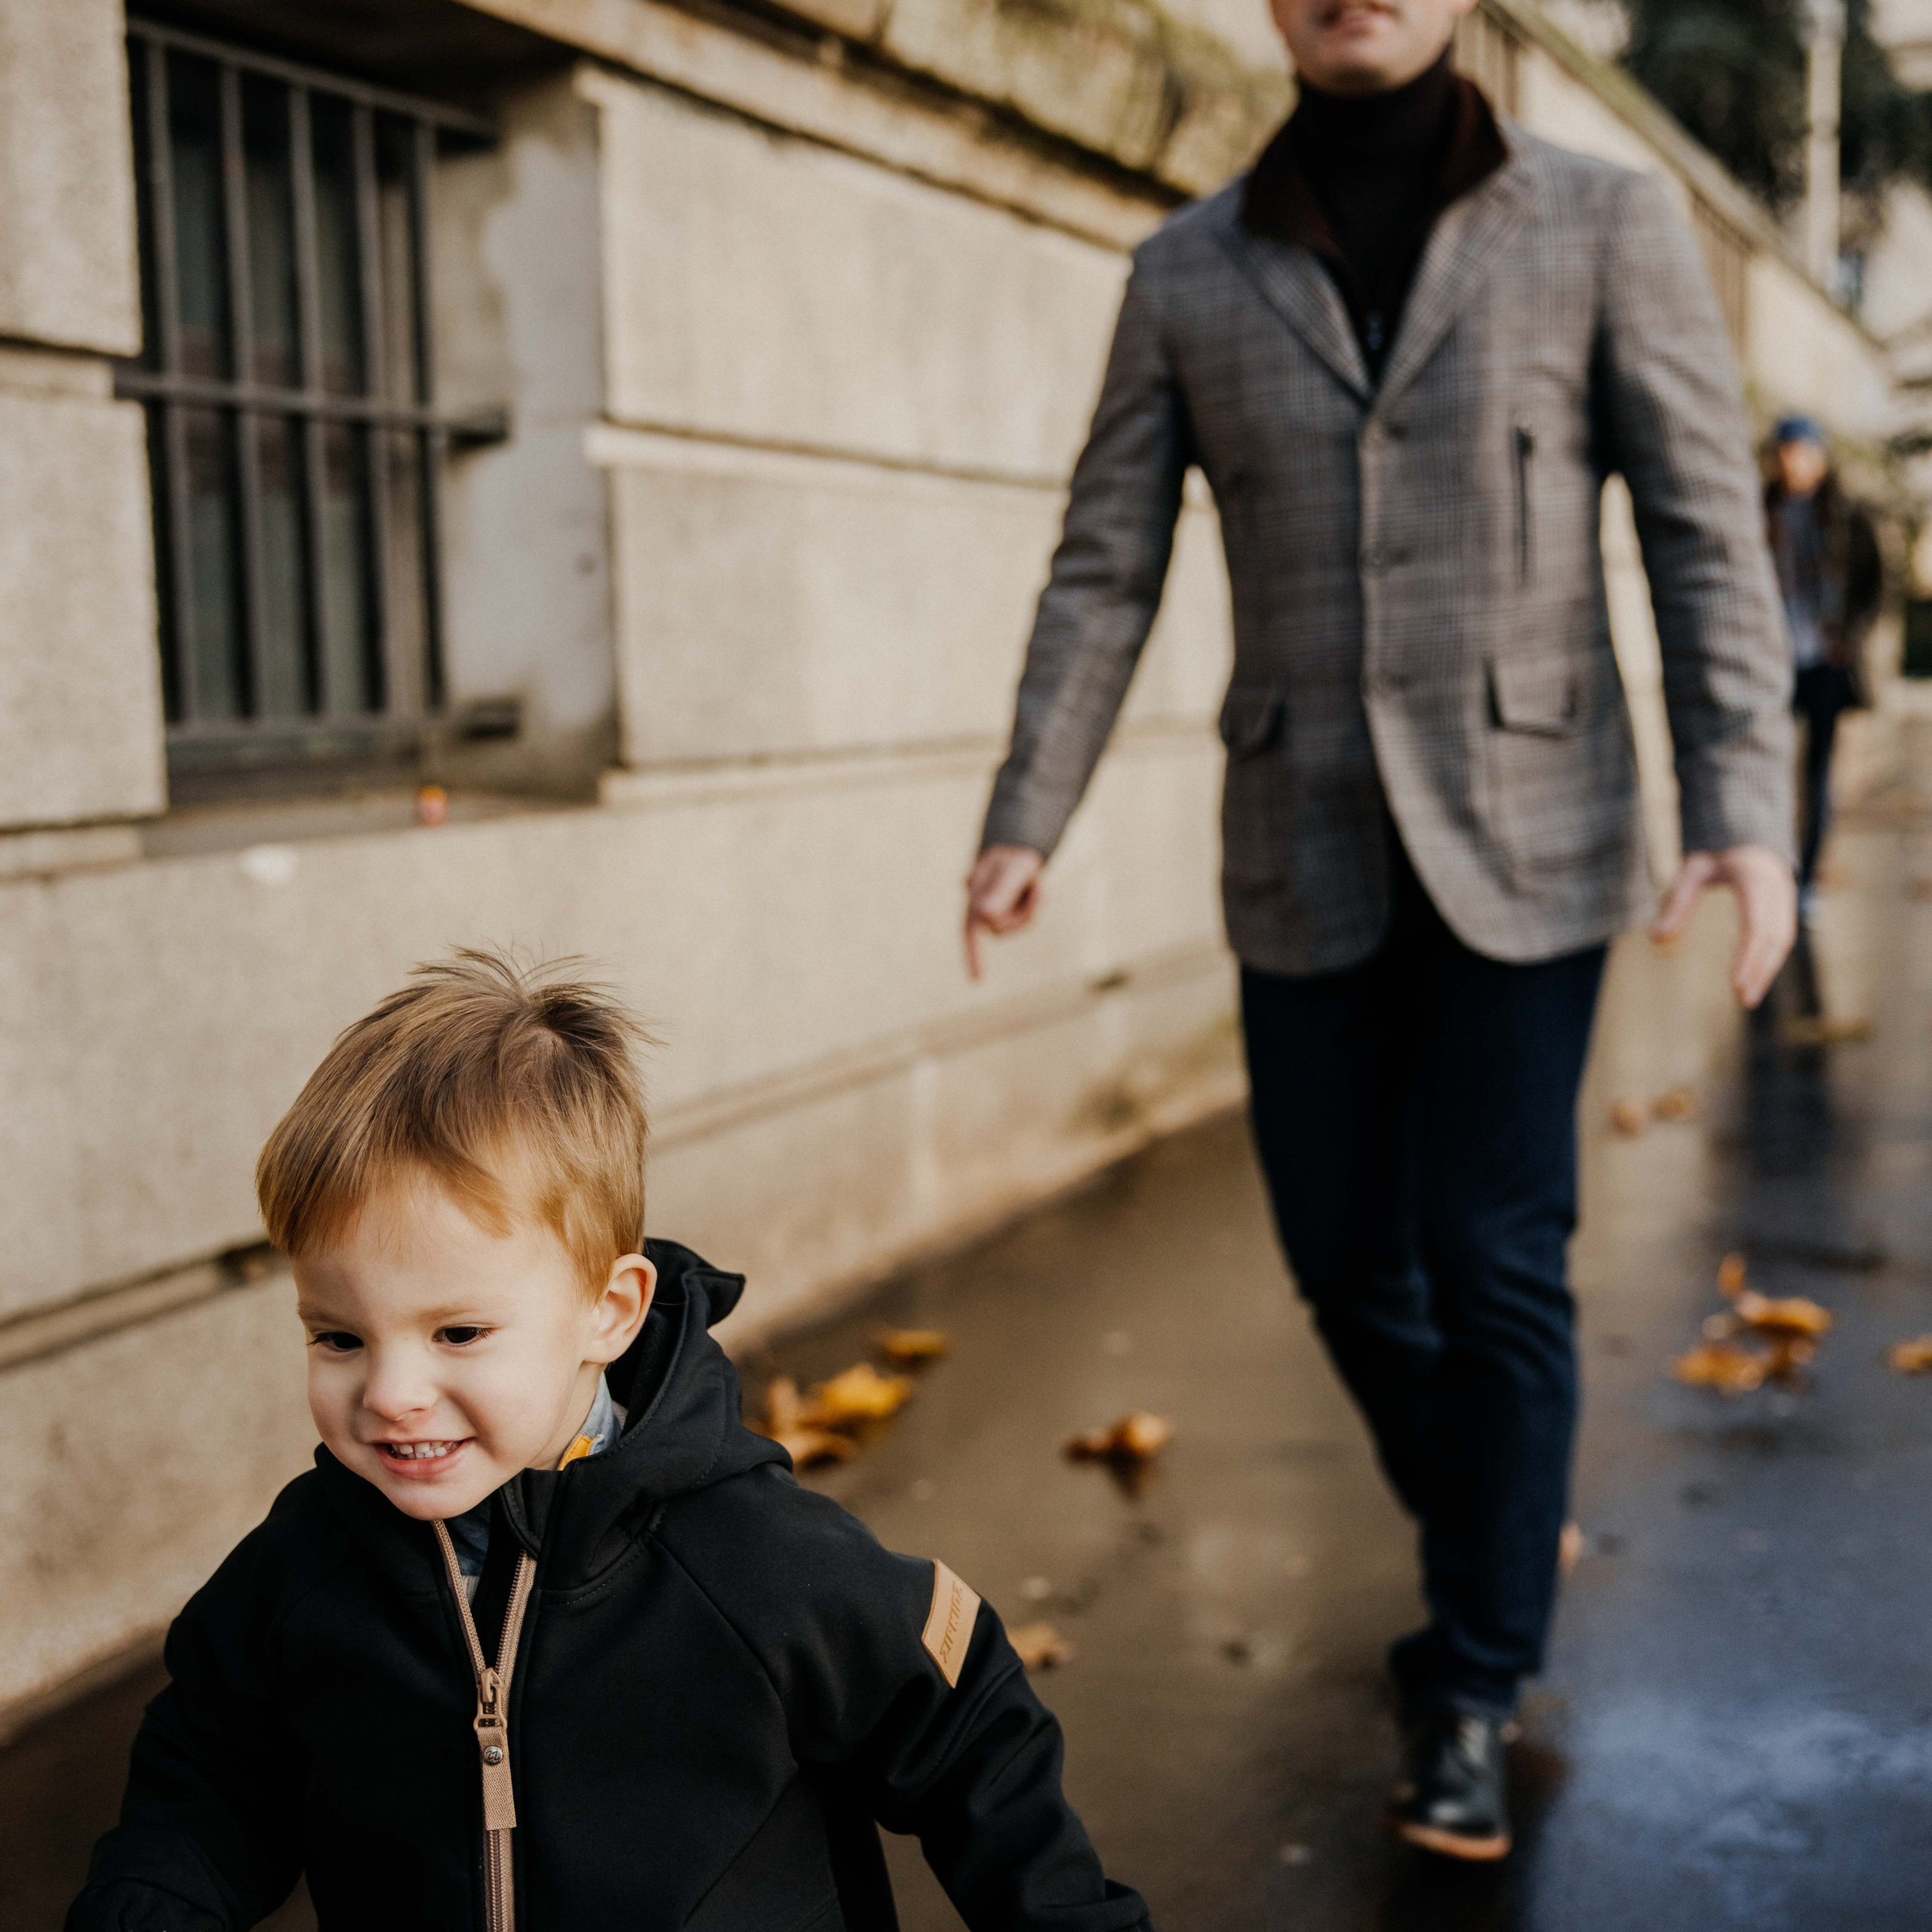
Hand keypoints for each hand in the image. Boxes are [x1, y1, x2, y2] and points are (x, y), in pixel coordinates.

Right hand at [964, 846, 1045, 980]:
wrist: (1017, 848)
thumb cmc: (1013, 857)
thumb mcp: (1011, 870)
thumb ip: (999, 892)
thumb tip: (984, 916)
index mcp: (975, 897)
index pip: (971, 930)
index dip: (973, 956)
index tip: (978, 980)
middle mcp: (980, 909)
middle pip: (1002, 928)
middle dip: (1024, 911)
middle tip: (1035, 882)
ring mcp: (994, 913)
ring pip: (1018, 924)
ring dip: (1031, 905)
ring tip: (1034, 882)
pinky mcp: (1008, 914)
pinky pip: (1026, 918)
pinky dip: (1035, 903)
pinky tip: (1034, 887)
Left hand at [1651, 844, 1795, 1008]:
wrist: (1748, 833)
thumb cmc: (1715, 854)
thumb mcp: (1691, 871)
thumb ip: (1676, 902)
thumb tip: (1656, 940)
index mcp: (1754, 877)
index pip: (1756, 925)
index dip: (1748, 957)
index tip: (1736, 984)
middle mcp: (1777, 888)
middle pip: (1774, 937)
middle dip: (1760, 969)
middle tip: (1744, 999)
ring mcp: (1786, 896)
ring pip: (1783, 938)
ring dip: (1768, 969)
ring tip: (1749, 996)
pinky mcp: (1787, 904)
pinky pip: (1783, 934)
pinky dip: (1771, 958)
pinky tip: (1756, 977)